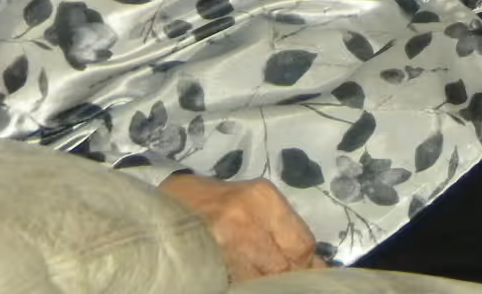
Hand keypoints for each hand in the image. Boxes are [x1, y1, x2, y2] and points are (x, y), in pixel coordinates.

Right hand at [160, 172, 328, 280]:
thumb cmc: (215, 201)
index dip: (306, 264)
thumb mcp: (254, 203)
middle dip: (287, 277)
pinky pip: (238, 282)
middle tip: (282, 278)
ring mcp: (224, 240)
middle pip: (283, 264)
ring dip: (265, 283)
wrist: (167, 202)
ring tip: (260, 277)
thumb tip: (314, 263)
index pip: (301, 244)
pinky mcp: (206, 260)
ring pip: (261, 279)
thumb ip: (283, 229)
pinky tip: (244, 281)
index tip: (305, 272)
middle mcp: (247, 217)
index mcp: (264, 197)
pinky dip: (245, 284)